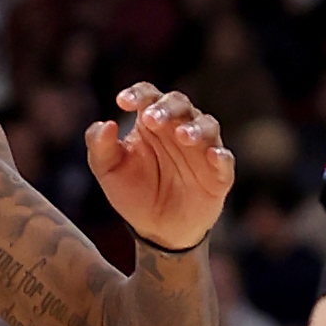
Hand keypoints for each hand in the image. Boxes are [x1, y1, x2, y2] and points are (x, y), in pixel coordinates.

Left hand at [86, 82, 234, 254]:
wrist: (158, 232)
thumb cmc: (135, 193)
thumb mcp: (109, 173)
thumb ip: (100, 148)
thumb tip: (105, 124)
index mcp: (152, 121)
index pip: (148, 96)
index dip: (138, 94)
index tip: (122, 102)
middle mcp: (180, 126)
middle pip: (179, 103)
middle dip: (167, 108)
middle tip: (152, 119)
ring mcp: (202, 148)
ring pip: (206, 125)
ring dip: (195, 128)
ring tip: (182, 136)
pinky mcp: (219, 173)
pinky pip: (225, 159)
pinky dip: (221, 156)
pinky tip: (212, 156)